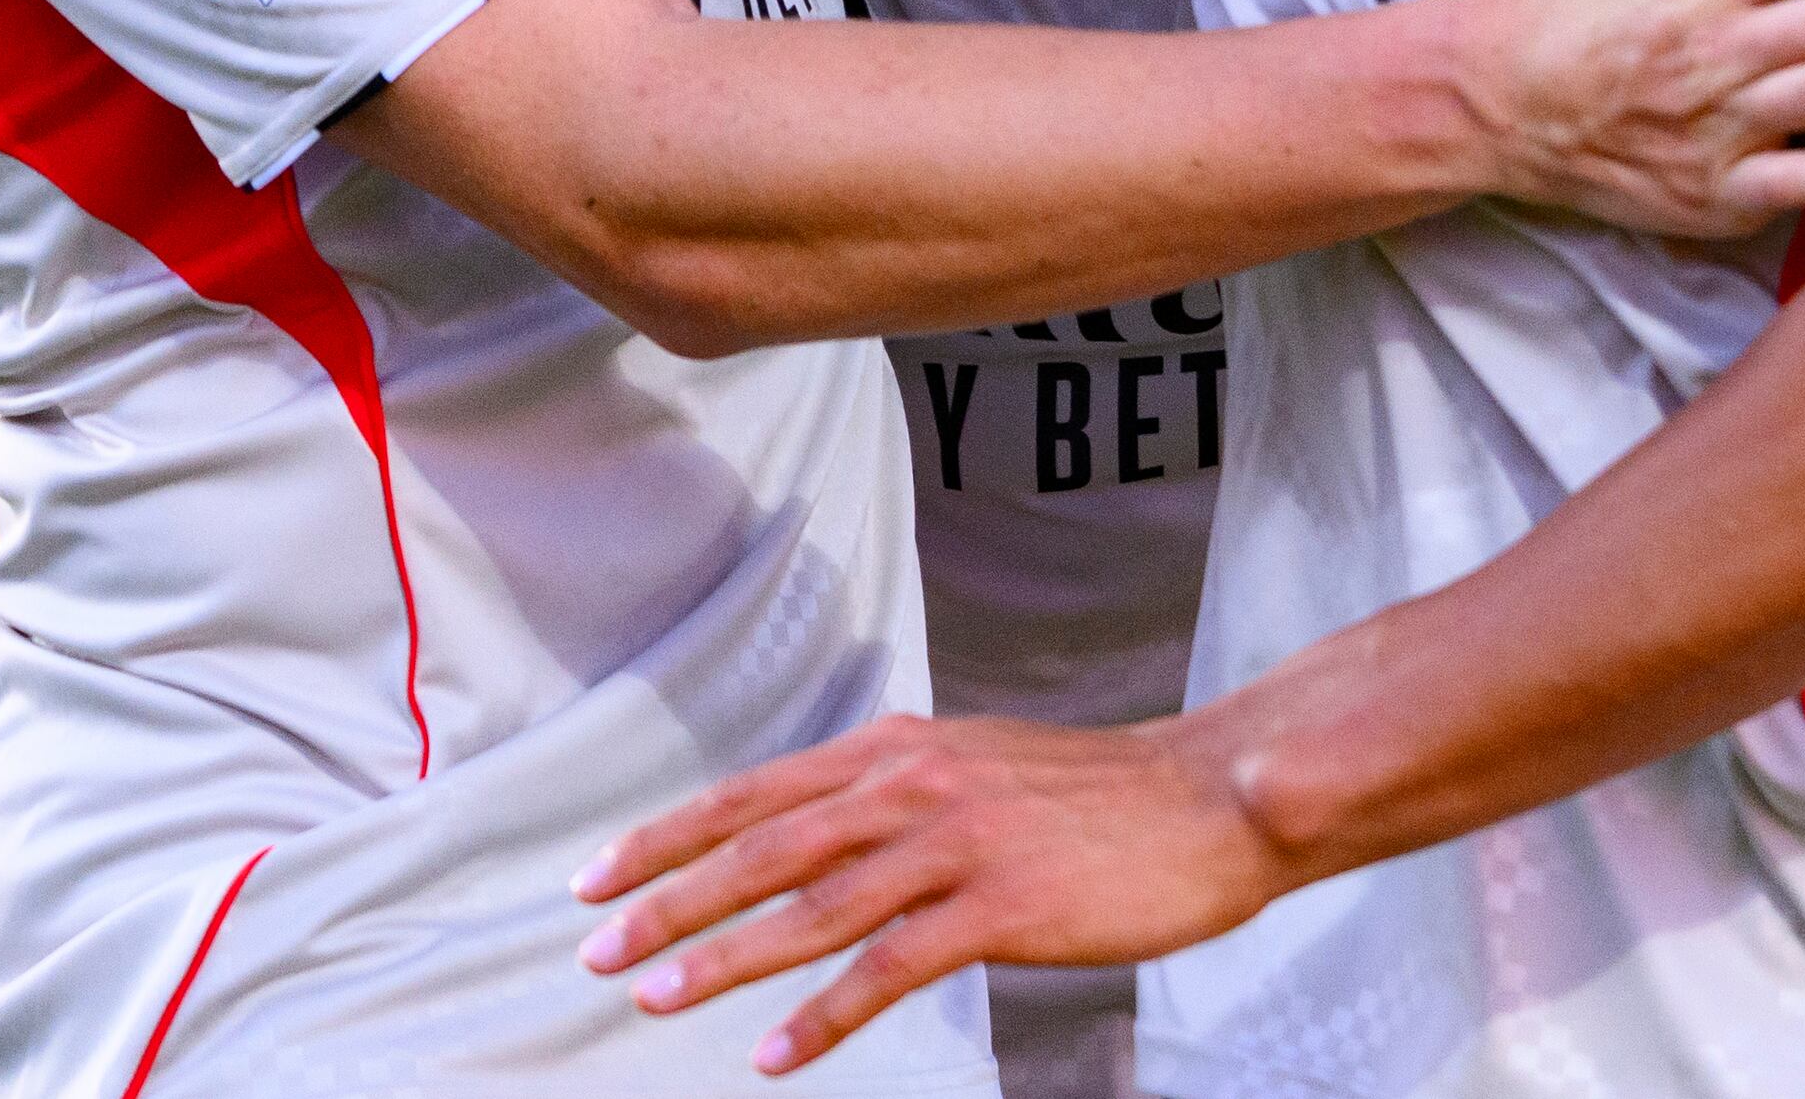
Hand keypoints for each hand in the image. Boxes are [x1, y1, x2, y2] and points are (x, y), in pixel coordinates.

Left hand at [575, 710, 1274, 1076]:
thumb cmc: (1095, 794)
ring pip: (810, 905)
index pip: (753, 792)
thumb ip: (899, 777)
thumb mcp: (977, 762)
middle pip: (761, 845)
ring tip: (655, 998)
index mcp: (897, 748)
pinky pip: (888, 969)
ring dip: (722, 957)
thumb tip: (833, 785)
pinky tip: (774, 1055)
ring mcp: (954, 843)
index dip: (668, 837)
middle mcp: (910, 783)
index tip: (596, 878)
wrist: (1209, 796)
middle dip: (667, 899)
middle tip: (594, 949)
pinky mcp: (999, 905)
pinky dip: (822, 1016)